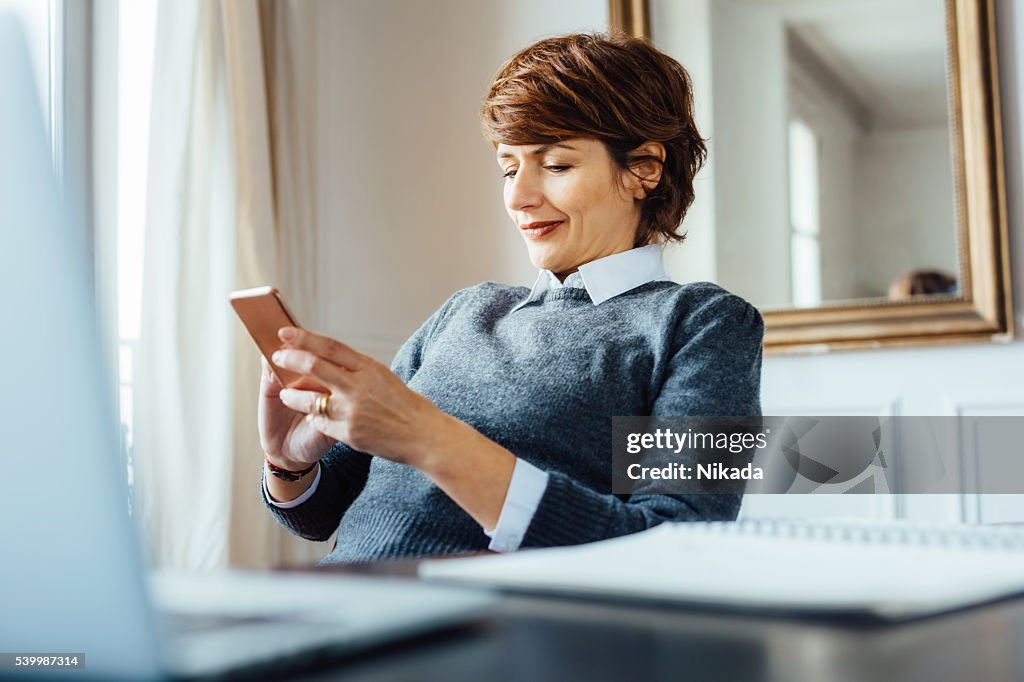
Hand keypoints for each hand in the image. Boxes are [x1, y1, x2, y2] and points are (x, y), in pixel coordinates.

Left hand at [271, 326, 443, 467]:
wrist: (423, 436)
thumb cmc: (405, 404)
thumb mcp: (383, 377)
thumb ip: (356, 369)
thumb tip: (327, 358)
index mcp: (369, 368)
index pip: (330, 346)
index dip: (304, 337)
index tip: (284, 332)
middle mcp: (358, 387)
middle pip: (315, 366)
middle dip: (290, 359)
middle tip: (276, 356)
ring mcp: (352, 412)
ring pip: (309, 399)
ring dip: (293, 395)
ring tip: (285, 394)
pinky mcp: (348, 434)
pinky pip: (320, 422)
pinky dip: (313, 418)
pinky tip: (311, 416)